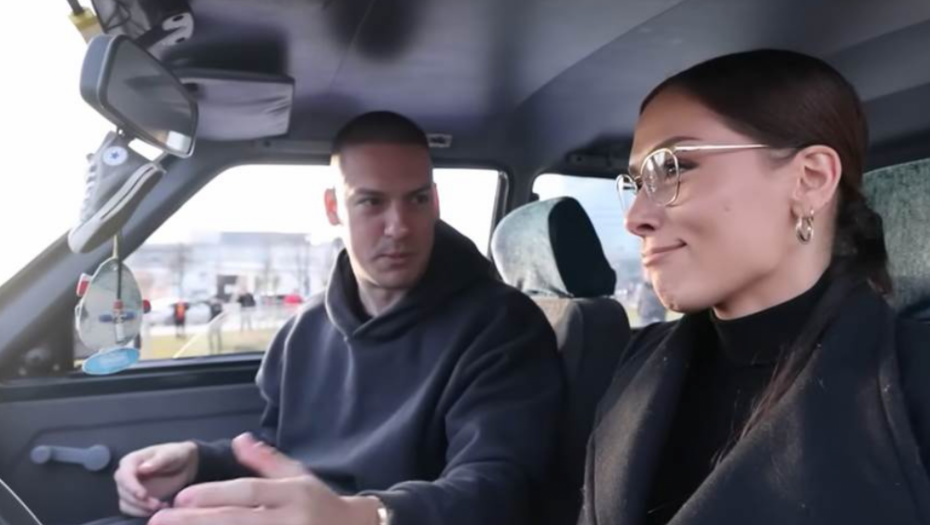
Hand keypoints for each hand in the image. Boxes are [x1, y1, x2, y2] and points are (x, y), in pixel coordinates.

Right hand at [114, 441, 198, 516]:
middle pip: (124, 492)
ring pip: (126, 503)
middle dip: (139, 501)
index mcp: (130, 461)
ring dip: (141, 509)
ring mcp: (129, 488)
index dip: (131, 487)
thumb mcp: (170, 454)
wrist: (183, 465)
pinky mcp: (135, 499)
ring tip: (161, 506)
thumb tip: (142, 469)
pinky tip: (159, 509)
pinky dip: (143, 512)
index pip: (124, 475)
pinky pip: (132, 510)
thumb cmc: (175, 455)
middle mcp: (125, 475)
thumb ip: (158, 460)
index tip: (143, 495)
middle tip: (158, 505)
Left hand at [149, 433, 379, 524]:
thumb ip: (268, 461)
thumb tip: (239, 440)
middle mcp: (292, 520)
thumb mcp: (300, 476)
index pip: (249, 493)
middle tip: (160, 520)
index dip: (214, 494)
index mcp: (295, 494)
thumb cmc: (321, 504)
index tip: (181, 498)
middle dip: (196, 521)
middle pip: (237, 521)